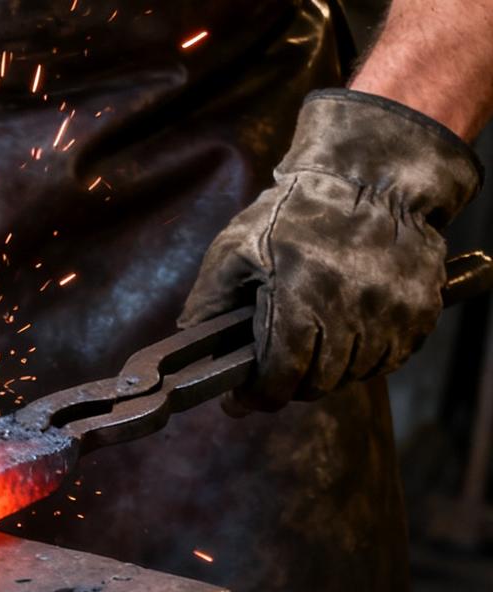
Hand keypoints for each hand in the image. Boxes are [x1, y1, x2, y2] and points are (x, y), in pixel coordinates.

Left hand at [179, 89, 481, 411]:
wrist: (375, 174)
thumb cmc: (296, 212)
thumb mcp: (236, 247)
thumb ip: (208, 300)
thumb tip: (190, 343)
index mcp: (299, 300)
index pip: (279, 379)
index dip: (257, 396)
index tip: (243, 399)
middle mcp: (350, 312)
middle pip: (316, 384)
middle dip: (291, 382)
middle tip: (279, 365)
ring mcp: (391, 314)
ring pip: (352, 375)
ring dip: (329, 370)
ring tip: (315, 340)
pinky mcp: (421, 313)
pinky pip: (388, 360)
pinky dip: (365, 357)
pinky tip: (349, 332)